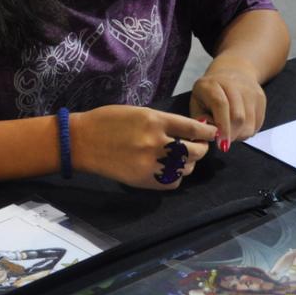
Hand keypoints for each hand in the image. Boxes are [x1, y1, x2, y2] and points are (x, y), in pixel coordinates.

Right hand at [71, 105, 216, 189]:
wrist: (83, 141)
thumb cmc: (110, 121)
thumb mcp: (139, 112)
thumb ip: (165, 121)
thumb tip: (191, 129)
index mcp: (154, 120)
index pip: (193, 129)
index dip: (207, 132)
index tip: (212, 132)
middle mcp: (156, 143)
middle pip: (194, 150)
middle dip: (201, 148)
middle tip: (200, 145)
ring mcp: (150, 164)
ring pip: (185, 167)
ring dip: (188, 162)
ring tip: (183, 156)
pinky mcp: (144, 180)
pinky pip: (172, 182)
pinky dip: (176, 176)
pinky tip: (170, 169)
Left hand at [190, 60, 266, 149]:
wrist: (232, 72)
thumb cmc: (209, 93)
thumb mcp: (196, 103)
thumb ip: (200, 120)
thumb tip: (211, 135)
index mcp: (211, 84)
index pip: (220, 104)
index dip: (222, 127)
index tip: (221, 144)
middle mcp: (233, 83)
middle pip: (238, 117)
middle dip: (231, 135)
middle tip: (224, 142)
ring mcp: (250, 90)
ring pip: (249, 123)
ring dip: (240, 135)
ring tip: (230, 132)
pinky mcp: (260, 97)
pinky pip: (257, 123)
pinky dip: (248, 130)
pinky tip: (239, 126)